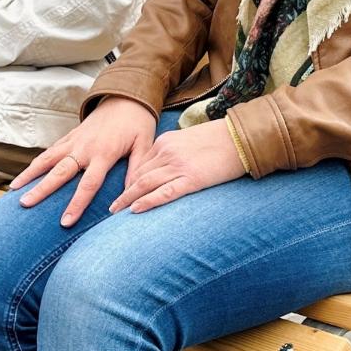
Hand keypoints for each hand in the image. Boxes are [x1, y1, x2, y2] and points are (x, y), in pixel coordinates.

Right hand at [11, 96, 156, 225]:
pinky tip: (24, 176)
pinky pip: (49, 151)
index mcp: (104, 153)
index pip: (88, 184)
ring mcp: (74, 141)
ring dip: (30, 174)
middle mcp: (84, 147)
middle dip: (42, 190)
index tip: (65, 222)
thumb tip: (132, 196)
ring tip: (13, 190)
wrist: (126, 97)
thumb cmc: (138, 123)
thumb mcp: (144, 145)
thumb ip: (136, 170)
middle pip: (60, 172)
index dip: (76, 204)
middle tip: (25, 205)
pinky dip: (36, 164)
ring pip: (47, 159)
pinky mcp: (70, 136)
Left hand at [107, 119, 245, 214]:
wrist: (240, 137)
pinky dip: (147, 201)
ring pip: (145, 184)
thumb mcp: (188, 140)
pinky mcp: (191, 179)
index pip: (140, 164)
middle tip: (110, 208)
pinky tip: (135, 210)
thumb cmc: (218, 140)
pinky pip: (164, 193)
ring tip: (115, 212)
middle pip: (138, 175)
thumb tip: (162, 169)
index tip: (120, 193)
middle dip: (123, 192)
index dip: (128, 181)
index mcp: (165, 142)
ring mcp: (178, 166)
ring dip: (127, 199)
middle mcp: (167, 153)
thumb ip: (172, 151)